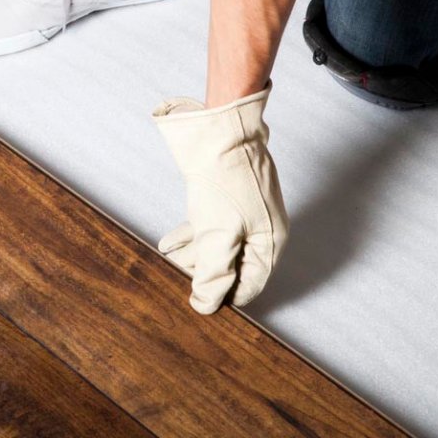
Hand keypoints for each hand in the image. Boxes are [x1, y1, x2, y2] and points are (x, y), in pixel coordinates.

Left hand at [153, 82, 287, 313]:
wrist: (221, 132)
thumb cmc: (226, 181)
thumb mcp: (219, 234)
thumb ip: (214, 273)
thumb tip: (207, 305)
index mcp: (269, 243)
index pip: (250, 285)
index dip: (224, 295)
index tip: (199, 302)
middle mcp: (262, 230)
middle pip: (234, 265)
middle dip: (205, 274)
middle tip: (179, 281)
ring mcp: (246, 213)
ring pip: (219, 244)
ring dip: (193, 255)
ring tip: (169, 262)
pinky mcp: (230, 199)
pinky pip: (211, 226)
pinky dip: (190, 236)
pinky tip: (168, 243)